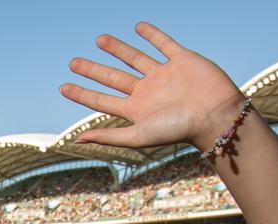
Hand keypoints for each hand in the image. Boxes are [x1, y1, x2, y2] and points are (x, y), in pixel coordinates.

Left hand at [60, 22, 244, 151]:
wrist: (214, 114)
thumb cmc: (178, 129)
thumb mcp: (138, 135)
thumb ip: (108, 136)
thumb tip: (76, 140)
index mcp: (136, 110)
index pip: (101, 100)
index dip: (82, 94)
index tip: (63, 87)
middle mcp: (147, 91)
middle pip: (113, 78)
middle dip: (93, 70)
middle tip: (73, 62)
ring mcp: (163, 75)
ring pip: (134, 58)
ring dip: (117, 49)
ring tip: (99, 39)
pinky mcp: (181, 60)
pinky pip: (164, 44)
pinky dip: (152, 35)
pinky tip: (139, 28)